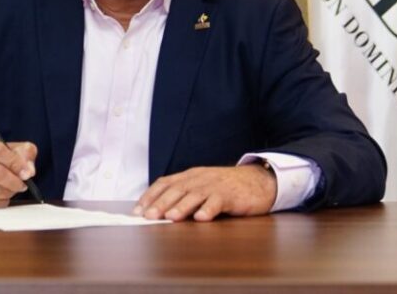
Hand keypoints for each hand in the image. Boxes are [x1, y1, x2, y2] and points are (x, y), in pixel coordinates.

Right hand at [0, 134, 36, 207]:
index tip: (26, 173)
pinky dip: (0, 202)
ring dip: (8, 193)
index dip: (14, 163)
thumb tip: (29, 170)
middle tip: (22, 184)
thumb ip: (24, 153)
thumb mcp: (9, 148)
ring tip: (13, 190)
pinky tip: (3, 197)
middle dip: (14, 182)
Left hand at [133, 164, 276, 221]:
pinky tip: (202, 219)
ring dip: (182, 206)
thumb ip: (184, 196)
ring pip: (195, 195)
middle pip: (177, 189)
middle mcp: (200, 179)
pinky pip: (219, 202)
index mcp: (190, 176)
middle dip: (161, 203)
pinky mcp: (231, 195)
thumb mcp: (202, 187)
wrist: (258, 180)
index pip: (165, 183)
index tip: (138, 210)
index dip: (150, 196)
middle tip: (149, 216)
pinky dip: (209, 209)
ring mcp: (215, 186)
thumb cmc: (226, 187)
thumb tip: (159, 212)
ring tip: (171, 217)